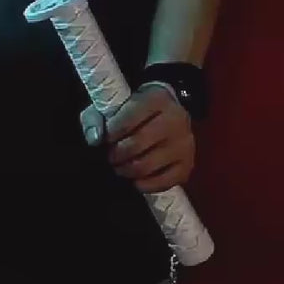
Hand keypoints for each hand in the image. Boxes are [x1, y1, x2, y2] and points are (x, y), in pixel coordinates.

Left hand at [80, 83, 194, 193]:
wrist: (165, 114)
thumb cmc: (134, 109)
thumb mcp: (112, 104)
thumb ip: (95, 117)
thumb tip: (94, 139)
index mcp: (157, 98)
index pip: (127, 119)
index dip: (111, 133)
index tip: (105, 138)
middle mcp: (176, 119)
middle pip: (137, 144)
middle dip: (117, 154)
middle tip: (111, 156)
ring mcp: (185, 144)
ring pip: (147, 165)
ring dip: (127, 170)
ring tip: (120, 166)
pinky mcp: (188, 165)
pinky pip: (163, 182)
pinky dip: (145, 185)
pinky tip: (136, 179)